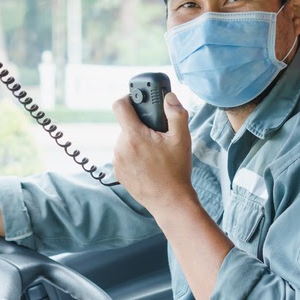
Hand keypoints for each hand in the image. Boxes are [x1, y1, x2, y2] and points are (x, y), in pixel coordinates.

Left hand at [112, 92, 195, 214]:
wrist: (170, 201)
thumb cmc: (176, 171)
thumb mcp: (182, 139)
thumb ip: (176, 113)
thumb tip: (170, 97)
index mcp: (134, 135)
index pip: (120, 105)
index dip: (128, 98)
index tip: (138, 100)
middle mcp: (120, 147)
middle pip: (126, 125)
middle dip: (140, 125)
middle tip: (157, 134)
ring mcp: (117, 161)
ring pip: (125, 140)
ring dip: (137, 140)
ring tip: (155, 152)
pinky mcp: (118, 172)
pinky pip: (124, 155)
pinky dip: (133, 155)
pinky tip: (148, 163)